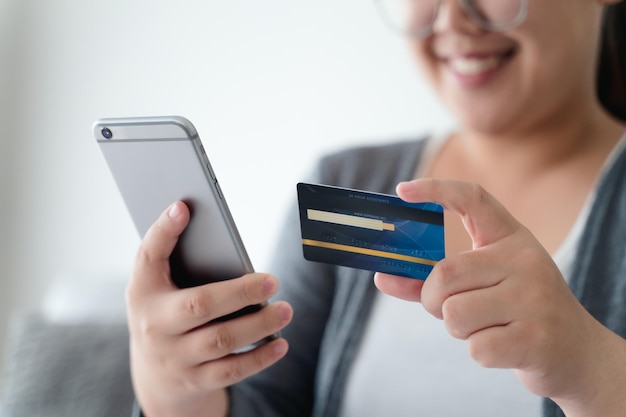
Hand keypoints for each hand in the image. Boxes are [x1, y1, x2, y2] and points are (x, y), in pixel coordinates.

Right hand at [126, 201, 292, 416]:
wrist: (154, 375)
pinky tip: (280, 343)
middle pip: (199, 305)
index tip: (183, 206)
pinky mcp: (194, 381)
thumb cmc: (166, 315)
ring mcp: (174, 357)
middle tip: (273, 280)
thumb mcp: (160, 289)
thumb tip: (217, 232)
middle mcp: (154, 326)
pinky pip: (231, 371)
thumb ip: (180, 262)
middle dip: (239, 292)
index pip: (148, 256)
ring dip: (258, 325)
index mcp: (143, 292)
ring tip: (286, 310)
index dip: (163, 231)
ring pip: (221, 340)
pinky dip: (259, 358)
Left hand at [375, 179, 625, 416]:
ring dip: (457, 329)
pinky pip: (476, 348)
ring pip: (454, 314)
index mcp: (511, 238)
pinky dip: (480, 352)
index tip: (402, 190)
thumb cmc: (514, 311)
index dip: (435, 188)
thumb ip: (431, 281)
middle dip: (433, 299)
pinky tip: (505, 346)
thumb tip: (381, 278)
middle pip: (445, 274)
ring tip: (487, 326)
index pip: (473, 199)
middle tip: (450, 308)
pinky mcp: (536, 337)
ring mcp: (534, 298)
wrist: (575, 352)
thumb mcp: (482, 286)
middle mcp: (525, 260)